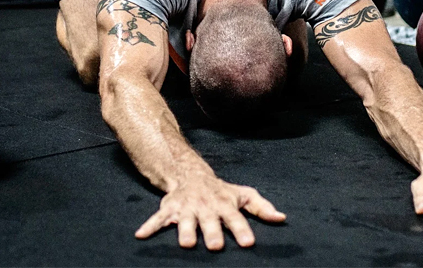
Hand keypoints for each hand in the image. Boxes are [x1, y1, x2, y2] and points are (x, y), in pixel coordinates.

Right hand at [135, 174, 285, 249]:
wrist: (192, 175)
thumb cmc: (222, 192)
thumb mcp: (244, 196)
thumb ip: (262, 208)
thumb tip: (282, 218)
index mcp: (225, 205)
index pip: (236, 219)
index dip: (242, 230)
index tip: (248, 243)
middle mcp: (206, 206)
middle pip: (210, 222)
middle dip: (213, 232)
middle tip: (216, 246)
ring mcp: (187, 208)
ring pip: (185, 221)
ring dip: (185, 231)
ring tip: (186, 243)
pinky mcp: (169, 209)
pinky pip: (157, 218)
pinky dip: (149, 226)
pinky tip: (140, 236)